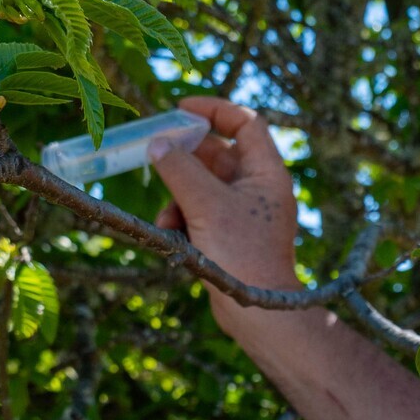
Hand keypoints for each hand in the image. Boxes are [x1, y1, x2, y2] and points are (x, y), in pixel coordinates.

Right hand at [150, 97, 302, 295]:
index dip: (214, 110)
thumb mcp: (207, 205)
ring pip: (201, 186)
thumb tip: (158, 144)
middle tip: (153, 153)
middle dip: (184, 158)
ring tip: (168, 217)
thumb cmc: (242, 254)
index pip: (245, 123)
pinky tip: (173, 236)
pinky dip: (183, 219)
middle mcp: (257, 188)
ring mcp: (242, 212)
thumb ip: (180, 170)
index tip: (181, 108)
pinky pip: (199, 212)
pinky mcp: (227, 235)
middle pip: (216, 154)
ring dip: (178, 196)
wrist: (258, 311)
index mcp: (266, 173)